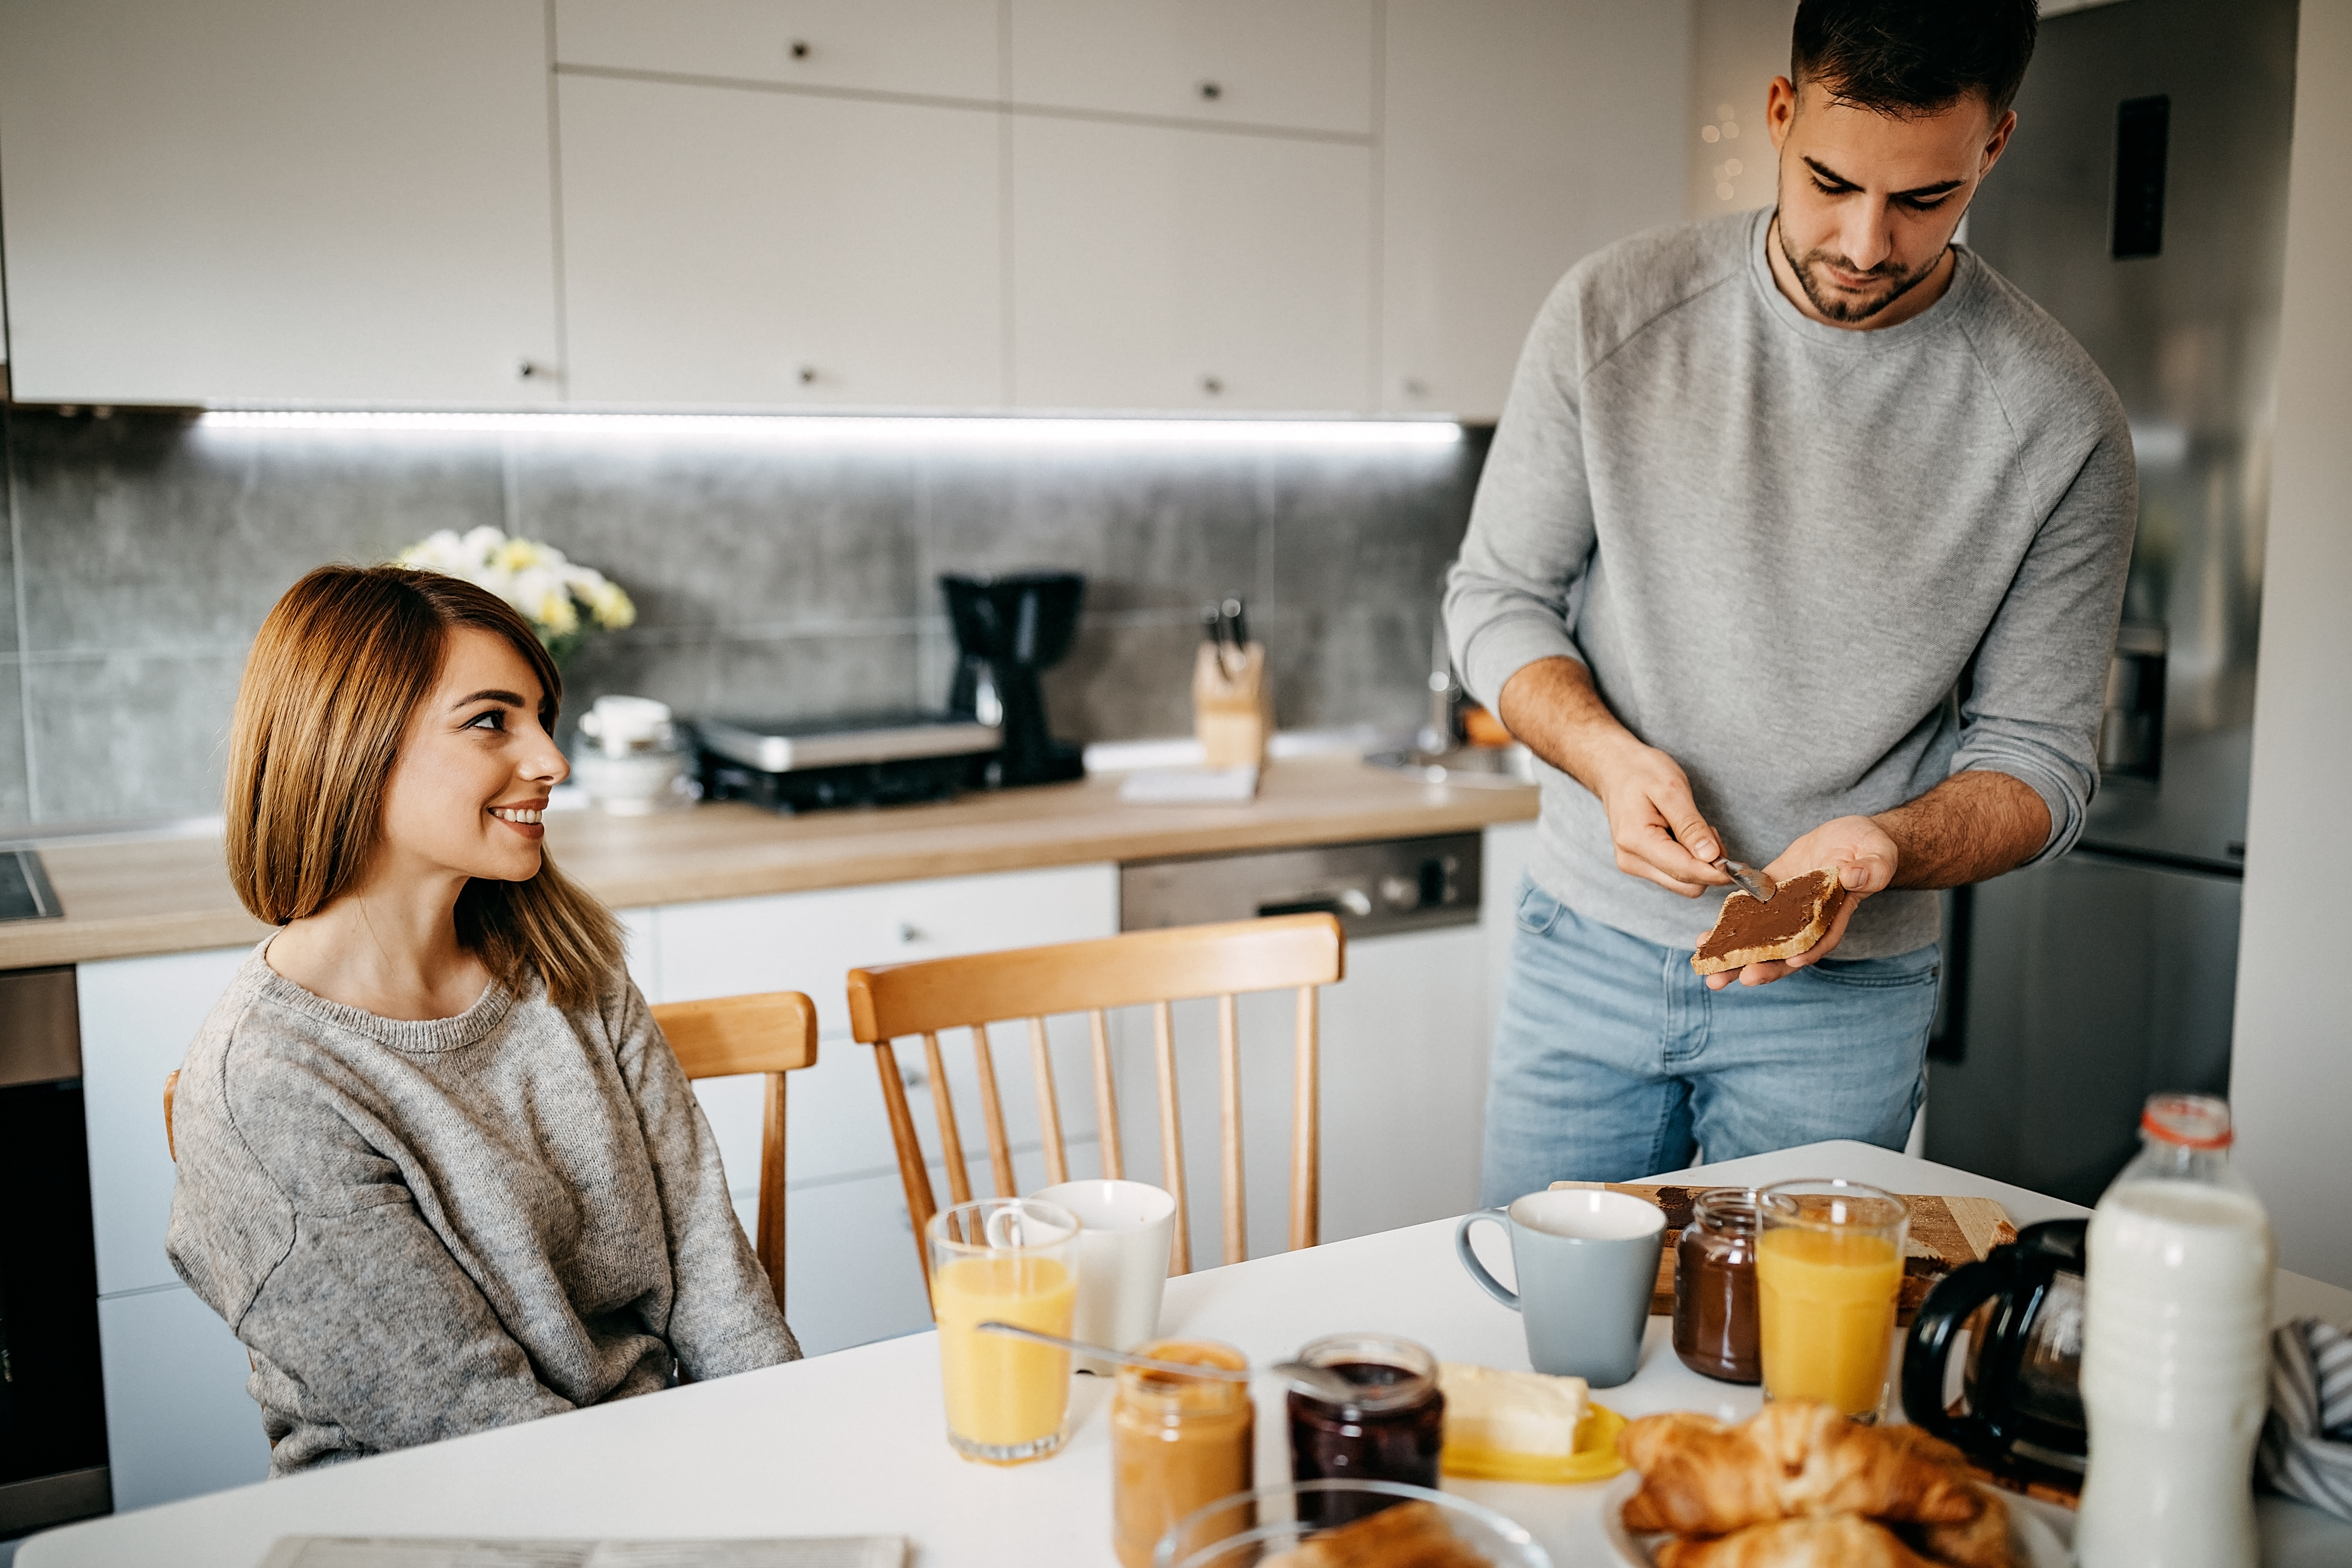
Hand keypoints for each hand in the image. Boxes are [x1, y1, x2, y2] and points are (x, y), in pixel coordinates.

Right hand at [1586, 735, 1732, 898]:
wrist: (1615, 769)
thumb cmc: (1641, 772)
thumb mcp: (1672, 789)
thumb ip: (1691, 825)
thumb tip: (1711, 857)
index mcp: (1636, 840)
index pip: (1685, 871)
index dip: (1716, 872)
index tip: (1741, 866)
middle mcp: (1631, 860)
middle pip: (1686, 885)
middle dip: (1709, 866)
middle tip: (1711, 833)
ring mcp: (1634, 865)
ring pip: (1683, 884)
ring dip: (1699, 864)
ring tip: (1695, 831)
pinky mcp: (1640, 865)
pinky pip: (1674, 876)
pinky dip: (1689, 862)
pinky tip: (1685, 838)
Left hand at [1704, 814, 1898, 989]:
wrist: (1853, 837)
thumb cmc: (1873, 850)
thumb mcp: (1880, 856)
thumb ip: (1870, 870)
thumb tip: (1852, 877)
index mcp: (1835, 916)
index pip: (1819, 941)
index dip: (1806, 953)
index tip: (1790, 961)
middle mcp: (1807, 919)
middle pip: (1782, 951)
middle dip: (1755, 966)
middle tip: (1724, 980)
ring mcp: (1788, 907)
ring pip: (1759, 936)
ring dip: (1733, 952)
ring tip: (1704, 964)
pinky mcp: (1772, 889)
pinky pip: (1748, 909)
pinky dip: (1728, 922)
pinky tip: (1706, 935)